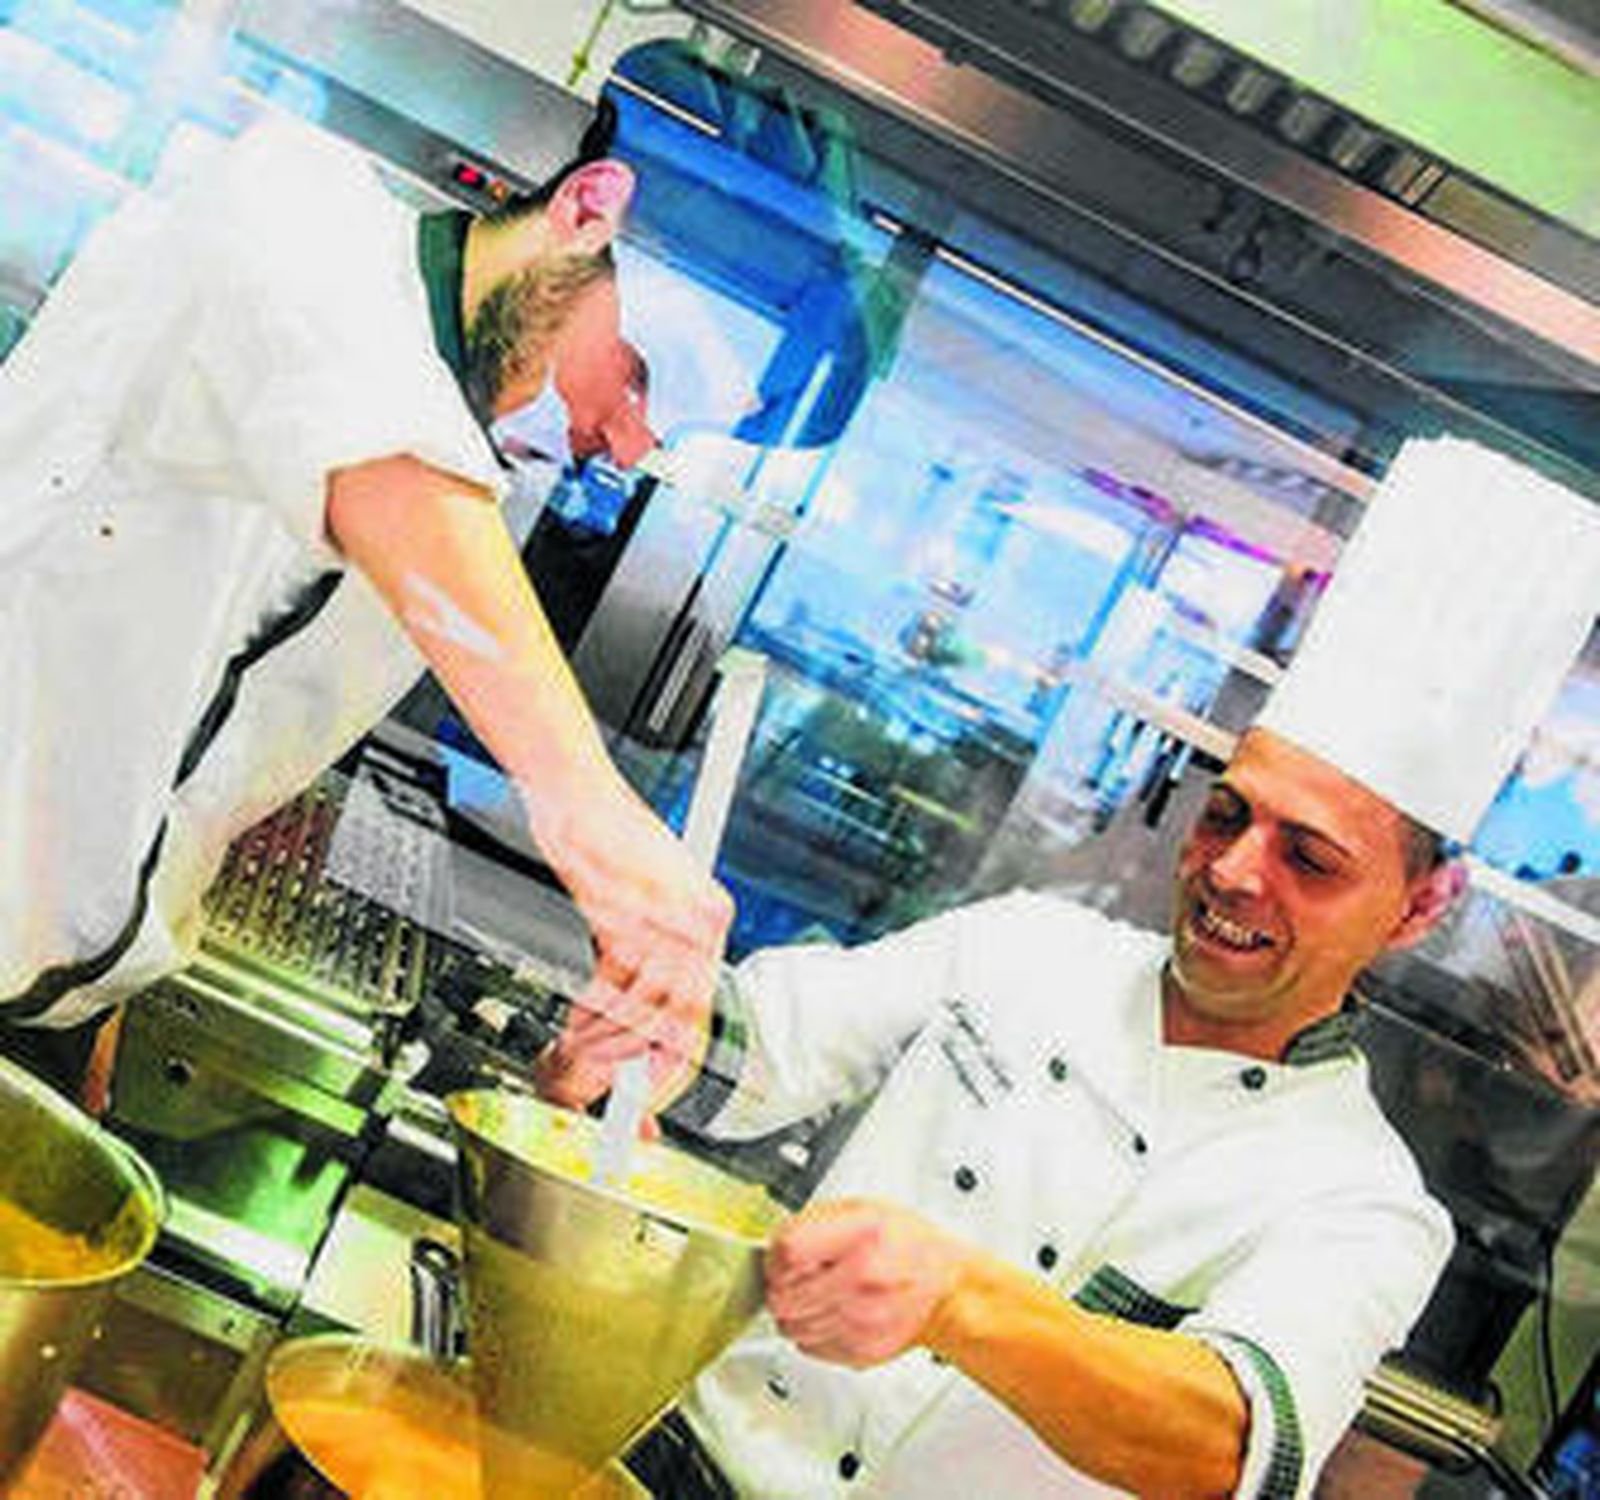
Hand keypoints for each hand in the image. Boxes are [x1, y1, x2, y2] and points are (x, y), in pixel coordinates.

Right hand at [526, 773, 731, 1111]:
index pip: (705, 1002)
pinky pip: (613, 984)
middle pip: (685, 1015)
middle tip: (620, 1094)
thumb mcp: (649, 894)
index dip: (678, 1054)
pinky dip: (591, 1012)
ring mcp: (666, 917)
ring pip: (648, 1009)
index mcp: (712, 915)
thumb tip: (650, 1008)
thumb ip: (658, 946)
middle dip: (646, 1062)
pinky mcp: (626, 913)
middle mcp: (699, 918)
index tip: (656, 1089)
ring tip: (582, 1054)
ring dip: (610, 1041)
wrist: (578, 790)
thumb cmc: (608, 837)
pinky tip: (575, 1022)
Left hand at [765, 1200, 969, 1368]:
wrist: (946, 1287)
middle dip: (782, 1284)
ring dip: (795, 1310)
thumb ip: (814, 1222)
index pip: (788, 1252)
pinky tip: (832, 1311)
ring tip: (819, 1292)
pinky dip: (812, 1330)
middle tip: (800, 1275)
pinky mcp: (861, 1351)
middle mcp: (863, 1282)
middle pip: (783, 1295)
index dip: (777, 1254)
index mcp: (862, 1237)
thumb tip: (775, 1248)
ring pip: (790, 1325)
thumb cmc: (907, 1244)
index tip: (784, 1254)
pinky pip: (809, 1346)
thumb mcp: (863, 1208)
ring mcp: (861, 1322)